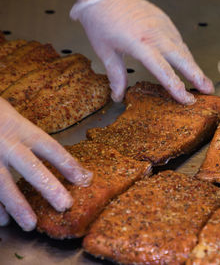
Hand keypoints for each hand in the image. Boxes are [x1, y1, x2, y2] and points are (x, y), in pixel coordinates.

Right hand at [0, 98, 91, 230]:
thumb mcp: (17, 123)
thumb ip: (40, 146)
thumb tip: (78, 171)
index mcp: (21, 129)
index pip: (50, 148)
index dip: (67, 164)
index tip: (84, 179)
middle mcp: (6, 143)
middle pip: (30, 166)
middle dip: (48, 186)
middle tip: (64, 205)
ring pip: (3, 182)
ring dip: (17, 205)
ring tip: (31, 224)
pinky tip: (4, 220)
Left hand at [70, 0, 213, 103]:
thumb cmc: (102, 19)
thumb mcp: (105, 51)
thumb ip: (116, 75)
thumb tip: (118, 95)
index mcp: (141, 44)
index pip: (164, 71)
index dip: (176, 87)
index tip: (186, 99)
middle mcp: (156, 35)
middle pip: (183, 59)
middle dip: (197, 76)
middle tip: (208, 90)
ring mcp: (162, 26)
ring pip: (183, 49)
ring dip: (193, 65)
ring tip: (201, 80)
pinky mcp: (164, 20)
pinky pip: (178, 38)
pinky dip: (185, 52)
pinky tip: (187, 61)